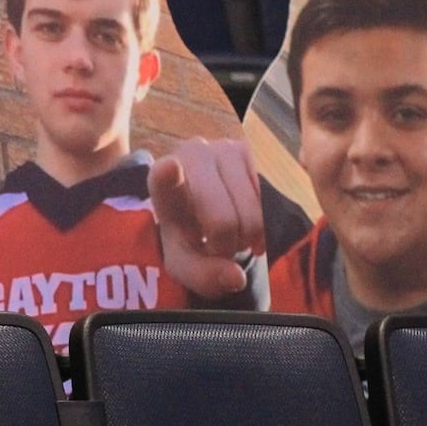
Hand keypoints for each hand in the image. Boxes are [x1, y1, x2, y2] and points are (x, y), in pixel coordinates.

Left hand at [149, 137, 264, 299]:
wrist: (204, 212)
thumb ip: (203, 277)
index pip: (162, 180)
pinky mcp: (245, 150)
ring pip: (252, 212)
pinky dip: (262, 219)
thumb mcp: (186, 265)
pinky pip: (266, 199)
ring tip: (232, 232)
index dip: (167, 176)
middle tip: (220, 247)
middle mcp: (189, 157)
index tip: (170, 169)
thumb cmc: (188, 237)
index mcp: (160, 184)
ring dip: (248, 234)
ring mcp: (219, 148)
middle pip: (223, 221)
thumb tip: (236, 277)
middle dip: (228, 245)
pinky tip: (246, 218)